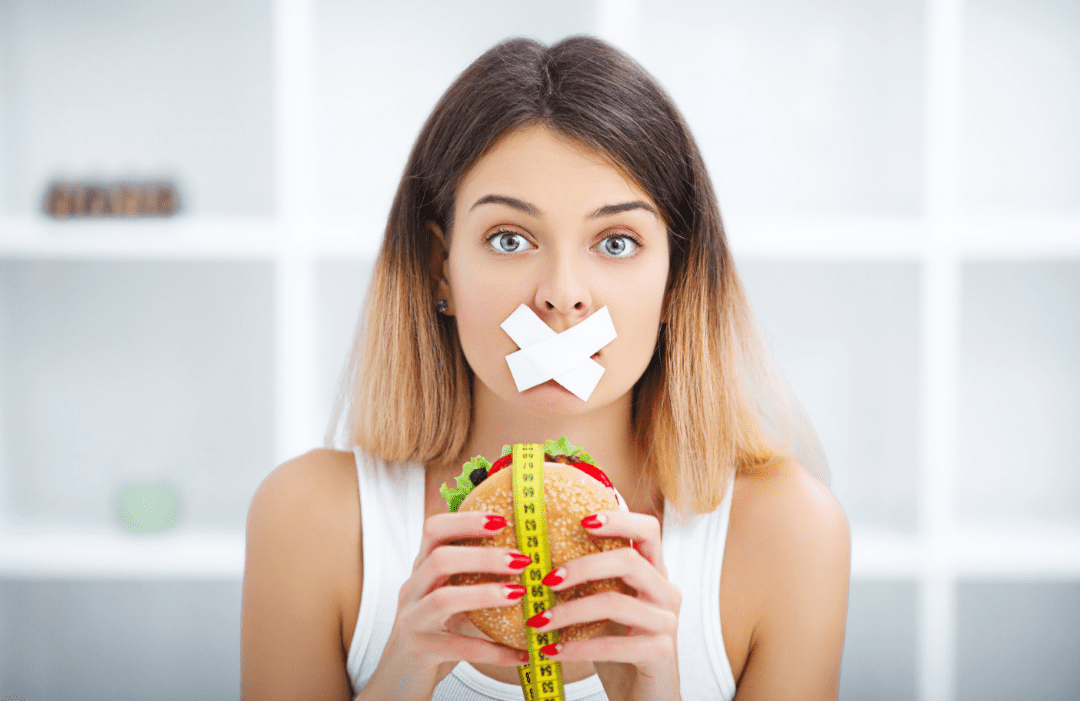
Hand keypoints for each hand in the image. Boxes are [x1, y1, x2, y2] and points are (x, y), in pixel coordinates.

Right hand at [359, 511, 530, 700]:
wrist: (396, 683)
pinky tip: (521, 654)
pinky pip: (459, 647)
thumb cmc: (432, 636)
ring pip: (444, 599)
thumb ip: (472, 580)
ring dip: (485, 593)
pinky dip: (493, 650)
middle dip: (483, 555)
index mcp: (421, 571)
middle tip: (520, 559)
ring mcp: (411, 621)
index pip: (434, 530)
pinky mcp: (418, 651)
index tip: (502, 520)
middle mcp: (412, 590)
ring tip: (519, 593)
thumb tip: (523, 559)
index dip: (466, 521)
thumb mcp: (449, 601)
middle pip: (439, 558)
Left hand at [525, 510, 680, 700]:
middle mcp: (666, 592)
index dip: (619, 519)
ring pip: (615, 602)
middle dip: (582, 566)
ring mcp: (666, 622)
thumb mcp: (605, 609)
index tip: (582, 520)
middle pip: (629, 560)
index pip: (648, 530)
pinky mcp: (660, 652)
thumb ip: (589, 583)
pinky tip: (551, 651)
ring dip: (569, 611)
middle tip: (546, 579)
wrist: (644, 698)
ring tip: (538, 621)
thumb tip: (539, 558)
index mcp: (654, 573)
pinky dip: (576, 647)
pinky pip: (613, 644)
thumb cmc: (620, 649)